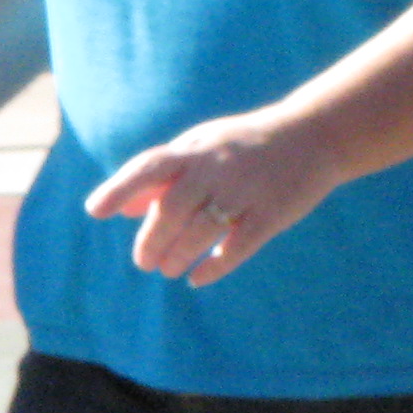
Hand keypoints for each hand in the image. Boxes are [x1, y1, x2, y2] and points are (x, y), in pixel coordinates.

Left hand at [86, 108, 343, 284]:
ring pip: (201, 230)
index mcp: (195, 150)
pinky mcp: (274, 212)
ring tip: (166, 269)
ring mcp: (247, 189)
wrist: (317, 134)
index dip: (119, 188)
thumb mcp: (201, 150)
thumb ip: (160, 178)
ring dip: (176, 255)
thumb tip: (119, 208)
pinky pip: (239, 245)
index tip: (96, 211)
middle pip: (172, 207)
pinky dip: (215, 266)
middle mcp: (218, 167)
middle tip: (144, 262)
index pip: (149, 167)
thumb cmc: (244, 146)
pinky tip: (197, 278)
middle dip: (151, 240)